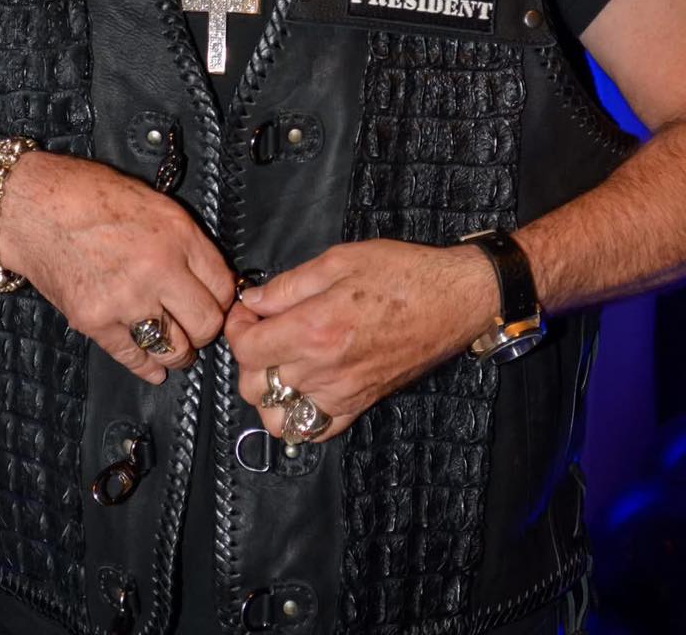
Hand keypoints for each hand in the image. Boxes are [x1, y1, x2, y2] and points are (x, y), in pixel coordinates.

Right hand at [0, 153, 235, 384]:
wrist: (31, 207)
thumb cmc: (88, 195)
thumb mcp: (153, 203)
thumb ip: (185, 241)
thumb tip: (210, 277)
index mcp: (176, 235)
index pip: (223, 286)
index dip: (224, 299)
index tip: (216, 303)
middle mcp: (157, 269)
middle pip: (206, 324)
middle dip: (206, 329)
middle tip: (197, 327)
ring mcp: (125, 299)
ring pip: (174, 349)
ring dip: (179, 353)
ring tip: (177, 348)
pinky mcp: (95, 321)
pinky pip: (133, 357)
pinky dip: (147, 367)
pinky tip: (154, 368)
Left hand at [225, 240, 497, 440]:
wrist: (453, 300)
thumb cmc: (401, 273)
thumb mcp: (338, 260)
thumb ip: (288, 285)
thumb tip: (253, 300)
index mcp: (314, 329)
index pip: (247, 349)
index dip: (237, 328)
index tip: (248, 311)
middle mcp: (325, 369)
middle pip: (254, 387)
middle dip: (247, 359)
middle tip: (261, 332)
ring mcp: (343, 394)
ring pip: (278, 419)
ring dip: (268, 394)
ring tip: (278, 364)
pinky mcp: (361, 404)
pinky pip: (316, 432)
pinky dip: (299, 417)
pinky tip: (302, 388)